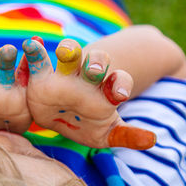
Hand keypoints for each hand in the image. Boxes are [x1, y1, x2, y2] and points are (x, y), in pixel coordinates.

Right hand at [23, 38, 155, 148]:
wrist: (62, 117)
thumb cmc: (88, 124)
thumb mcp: (107, 134)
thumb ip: (126, 136)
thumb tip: (152, 140)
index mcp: (105, 91)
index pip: (118, 81)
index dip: (120, 83)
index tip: (120, 93)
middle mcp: (86, 78)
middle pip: (96, 62)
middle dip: (98, 63)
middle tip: (96, 70)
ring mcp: (64, 73)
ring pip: (70, 54)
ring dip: (69, 50)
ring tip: (66, 52)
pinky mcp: (41, 74)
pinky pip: (37, 59)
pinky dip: (35, 51)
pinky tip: (33, 44)